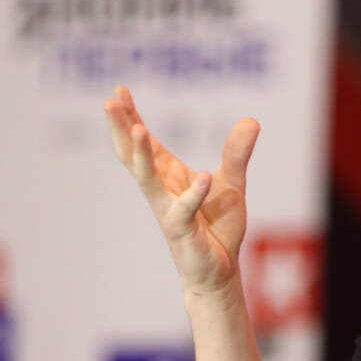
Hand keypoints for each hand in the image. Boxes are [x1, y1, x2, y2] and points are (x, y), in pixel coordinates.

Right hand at [104, 86, 259, 294]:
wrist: (219, 270)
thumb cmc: (217, 227)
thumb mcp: (232, 183)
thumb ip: (237, 152)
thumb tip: (251, 120)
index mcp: (168, 176)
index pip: (144, 143)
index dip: (131, 117)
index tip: (119, 90)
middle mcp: (162, 191)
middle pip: (133, 155)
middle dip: (121, 128)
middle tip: (108, 101)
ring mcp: (168, 210)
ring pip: (147, 180)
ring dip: (142, 155)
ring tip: (137, 129)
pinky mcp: (183, 231)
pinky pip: (185, 210)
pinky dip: (194, 193)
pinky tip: (204, 177)